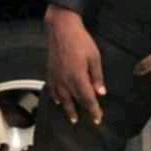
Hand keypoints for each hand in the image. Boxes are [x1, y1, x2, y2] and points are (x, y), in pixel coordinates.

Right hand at [45, 5, 105, 124]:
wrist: (61, 28)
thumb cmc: (81, 41)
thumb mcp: (95, 57)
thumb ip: (97, 76)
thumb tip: (101, 92)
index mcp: (78, 78)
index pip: (87, 99)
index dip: (93, 110)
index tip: (98, 119)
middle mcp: (66, 81)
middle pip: (74, 101)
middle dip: (81, 111)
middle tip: (85, 121)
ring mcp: (56, 77)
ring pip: (62, 97)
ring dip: (67, 108)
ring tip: (72, 118)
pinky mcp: (50, 71)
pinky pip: (52, 89)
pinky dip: (56, 97)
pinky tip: (58, 101)